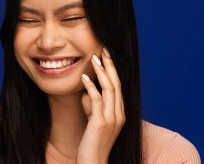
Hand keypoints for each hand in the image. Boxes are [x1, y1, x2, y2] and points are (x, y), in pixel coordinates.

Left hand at [76, 47, 124, 163]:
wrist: (93, 163)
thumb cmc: (91, 143)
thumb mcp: (93, 122)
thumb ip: (92, 107)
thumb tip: (86, 93)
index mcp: (119, 113)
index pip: (118, 87)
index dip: (113, 71)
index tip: (106, 57)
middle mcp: (119, 114)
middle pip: (116, 84)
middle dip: (110, 66)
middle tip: (103, 50)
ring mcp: (111, 119)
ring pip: (109, 89)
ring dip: (101, 72)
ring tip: (93, 58)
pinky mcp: (100, 123)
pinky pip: (97, 100)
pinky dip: (91, 87)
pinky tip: (84, 78)